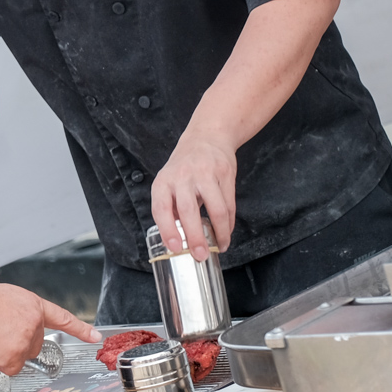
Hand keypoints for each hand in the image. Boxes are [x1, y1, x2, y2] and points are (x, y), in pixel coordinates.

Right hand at [0, 282, 100, 377]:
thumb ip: (23, 312)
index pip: (63, 319)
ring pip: (23, 355)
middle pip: (36, 343)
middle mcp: (35, 326)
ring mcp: (26, 344)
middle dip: (22, 341)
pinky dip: (2, 361)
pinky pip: (12, 366)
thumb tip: (21, 327)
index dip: (80, 329)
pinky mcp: (15, 359)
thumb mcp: (9, 298)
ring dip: (10, 351)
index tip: (94, 336)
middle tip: (2, 332)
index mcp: (34, 307)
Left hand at [150, 132, 236, 260]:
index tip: (175, 248)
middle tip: (200, 255)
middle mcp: (182, 176)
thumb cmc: (184, 166)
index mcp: (163, 181)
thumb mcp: (168, 182)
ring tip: (219, 246)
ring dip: (220, 233)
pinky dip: (229, 223)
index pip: (161, 208)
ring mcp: (205, 173)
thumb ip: (170, 207)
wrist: (207, 136)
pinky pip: (230, 204)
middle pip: (188, 211)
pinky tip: (226, 232)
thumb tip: (175, 239)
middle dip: (195, 237)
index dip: (167, 230)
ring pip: (216, 209)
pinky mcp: (225, 173)